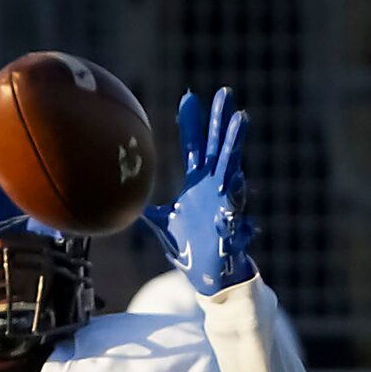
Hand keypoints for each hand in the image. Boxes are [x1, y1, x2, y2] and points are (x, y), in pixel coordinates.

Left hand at [144, 87, 253, 293]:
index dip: (192, 122)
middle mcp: (214, 187)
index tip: (189, 98)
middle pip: (219, 146)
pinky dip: (234, 195)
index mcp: (199, 183)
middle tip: (225, 93)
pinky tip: (236, 179)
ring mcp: (225, 203)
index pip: (195, 146)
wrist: (210, 278)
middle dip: (221, 121)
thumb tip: (129, 203)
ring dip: (235, 145)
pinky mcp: (231, 225)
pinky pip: (234, 208)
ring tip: (241, 120)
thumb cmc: (191, 250)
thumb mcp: (164, 226)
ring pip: (233, 168)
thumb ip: (150, 211)